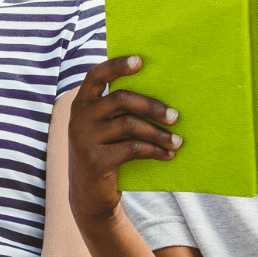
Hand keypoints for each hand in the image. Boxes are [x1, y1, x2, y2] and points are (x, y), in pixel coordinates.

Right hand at [68, 55, 179, 223]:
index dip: (117, 65)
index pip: (96, 75)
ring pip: (131, 125)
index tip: (141, 61)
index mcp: (82, 103)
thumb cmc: (107, 154)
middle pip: (121, 99)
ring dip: (159, 133)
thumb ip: (119, 112)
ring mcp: (84, 138)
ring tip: (178, 142)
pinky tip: (168, 155)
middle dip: (153, 106)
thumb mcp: (106, 130)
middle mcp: (79, 117)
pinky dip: (155, 150)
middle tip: (176, 116)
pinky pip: (133, 148)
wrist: (89, 196)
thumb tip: (162, 99)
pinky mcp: (96, 160)